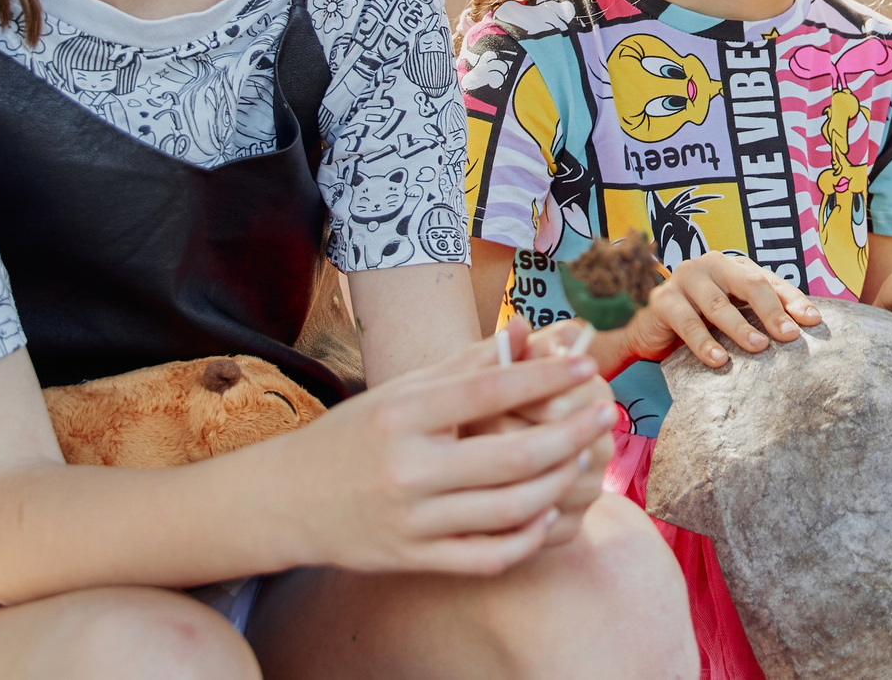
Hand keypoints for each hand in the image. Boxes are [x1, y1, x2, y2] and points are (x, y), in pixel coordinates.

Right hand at [280, 342, 618, 575]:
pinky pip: (488, 556)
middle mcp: (408, 468)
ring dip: (559, 484)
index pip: (489, 390)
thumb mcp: (402, 390)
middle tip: (605, 415)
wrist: (286, 500)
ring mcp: (412, 520)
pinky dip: (527, 536)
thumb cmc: (356, 434)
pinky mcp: (414, 559)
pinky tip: (547, 511)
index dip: (546, 374)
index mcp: (404, 415)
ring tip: (582, 459)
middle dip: (572, 434)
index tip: (586, 360)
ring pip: (510, 510)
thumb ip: (468, 365)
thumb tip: (532, 332)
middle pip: (513, 456)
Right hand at [610, 252, 821, 372]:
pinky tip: (718, 360)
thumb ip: (757, 317)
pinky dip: (704, 343)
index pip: (771, 281)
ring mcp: (685, 279)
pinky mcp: (662, 300)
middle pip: (750, 284)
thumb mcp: (731, 317)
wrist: (646, 331)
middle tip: (789, 336)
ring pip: (719, 305)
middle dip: (772, 311)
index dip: (794, 301)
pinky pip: (688, 323)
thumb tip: (801, 334)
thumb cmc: (698, 322)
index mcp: (734, 266)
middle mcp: (712, 265)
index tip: (814, 322)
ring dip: (740, 328)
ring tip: (759, 347)